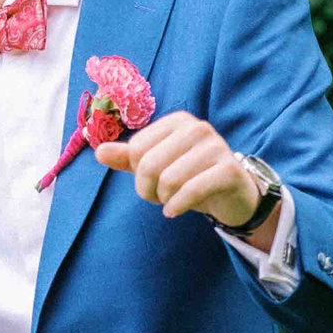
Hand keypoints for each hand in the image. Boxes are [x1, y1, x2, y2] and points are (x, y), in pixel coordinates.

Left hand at [93, 111, 263, 230]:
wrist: (232, 195)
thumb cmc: (191, 177)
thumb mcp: (158, 166)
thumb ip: (128, 158)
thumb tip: (99, 152)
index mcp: (178, 121)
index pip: (136, 149)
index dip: (136, 173)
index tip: (151, 182)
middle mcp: (197, 128)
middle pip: (149, 164)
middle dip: (148, 189)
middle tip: (160, 196)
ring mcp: (216, 147)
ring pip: (168, 180)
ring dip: (164, 199)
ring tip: (173, 201)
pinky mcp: (229, 170)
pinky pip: (191, 190)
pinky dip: (177, 206)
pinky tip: (175, 211)